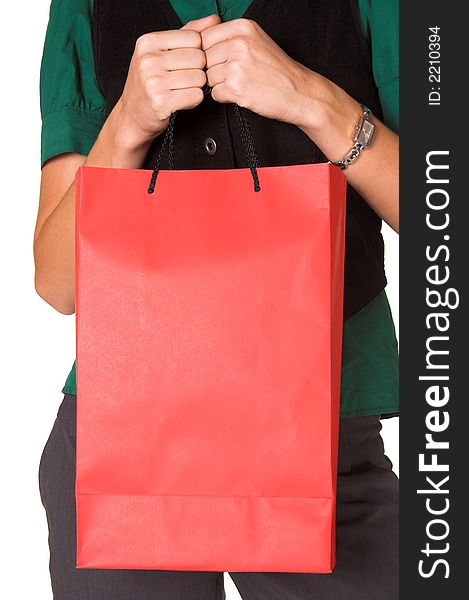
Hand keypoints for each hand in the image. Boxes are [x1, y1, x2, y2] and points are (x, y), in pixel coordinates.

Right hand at [113, 14, 220, 150]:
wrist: (133, 115)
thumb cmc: (149, 82)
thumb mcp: (161, 52)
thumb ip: (188, 33)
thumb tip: (214, 19)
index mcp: (148, 42)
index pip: (194, 38)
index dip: (197, 51)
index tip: (186, 62)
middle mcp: (149, 60)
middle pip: (199, 58)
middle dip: (198, 70)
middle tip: (184, 78)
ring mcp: (154, 81)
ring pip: (199, 78)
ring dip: (196, 86)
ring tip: (181, 89)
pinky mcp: (161, 102)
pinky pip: (196, 96)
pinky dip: (194, 100)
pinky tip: (181, 100)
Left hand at [202, 18, 324, 127]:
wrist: (298, 91)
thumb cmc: (278, 70)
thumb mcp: (256, 40)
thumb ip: (230, 37)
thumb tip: (201, 39)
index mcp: (242, 27)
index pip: (204, 36)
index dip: (207, 52)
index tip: (218, 60)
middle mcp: (239, 43)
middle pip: (204, 58)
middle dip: (214, 69)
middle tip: (233, 74)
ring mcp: (236, 66)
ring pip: (208, 77)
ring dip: (220, 84)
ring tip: (240, 83)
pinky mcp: (236, 87)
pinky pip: (215, 93)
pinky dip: (225, 97)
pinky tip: (241, 92)